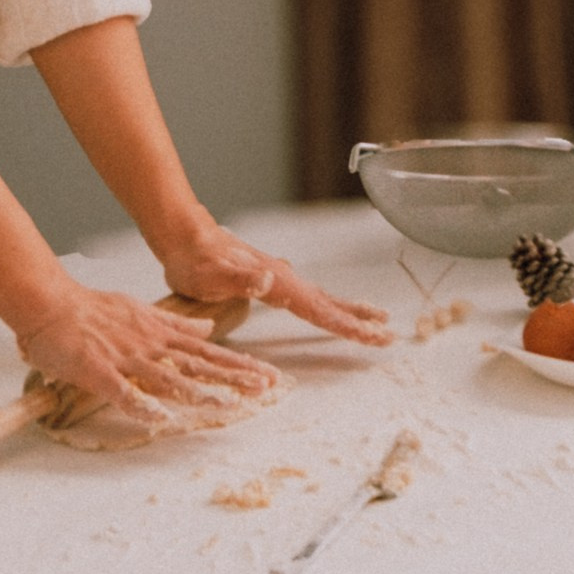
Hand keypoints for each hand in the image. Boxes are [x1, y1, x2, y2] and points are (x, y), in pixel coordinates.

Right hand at [18, 276, 283, 438]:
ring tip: (228, 404)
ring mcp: (126, 358)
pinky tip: (160, 418)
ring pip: (167, 378)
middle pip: (198, 364)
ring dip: (198, 391)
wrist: (51, 304)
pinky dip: (141, 404)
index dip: (239, 364)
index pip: (208, 352)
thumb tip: (207, 328)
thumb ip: (176, 323)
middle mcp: (150, 345)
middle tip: (266, 388)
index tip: (268, 376)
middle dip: (233, 376)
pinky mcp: (99, 371)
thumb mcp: (143, 310)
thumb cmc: (93, 309)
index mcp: (161, 333)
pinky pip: (122, 391)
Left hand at [156, 220, 392, 347]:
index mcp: (277, 282)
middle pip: (330, 304)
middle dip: (360, 321)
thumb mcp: (211, 275)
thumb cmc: (195, 260)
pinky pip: (308, 297)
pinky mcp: (271, 281)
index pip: (319, 309)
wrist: (185, 238)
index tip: (374, 336)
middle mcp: (284, 279)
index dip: (348, 325)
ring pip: (323, 299)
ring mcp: (279, 278)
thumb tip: (269, 279)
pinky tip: (331, 308)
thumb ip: (240, 278)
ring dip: (350, 312)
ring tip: (376, 320)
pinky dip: (328, 305)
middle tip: (388, 334)